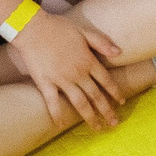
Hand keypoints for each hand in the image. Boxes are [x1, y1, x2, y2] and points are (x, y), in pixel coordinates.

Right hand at [7, 9, 129, 130]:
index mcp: (88, 61)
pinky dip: (57, 115)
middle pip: (95, 95)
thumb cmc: (59, 28)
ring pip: (79, 103)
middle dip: (106, 111)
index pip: (106, 80)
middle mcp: (77, 73)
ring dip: (90, 117)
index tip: (121, 102)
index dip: (115, 92)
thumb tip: (119, 52)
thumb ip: (102, 43)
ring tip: (97, 128)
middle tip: (114, 123)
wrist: (33, 29)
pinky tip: (60, 126)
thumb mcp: (84, 31)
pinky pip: (53, 103)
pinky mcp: (45, 83)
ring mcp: (61, 80)